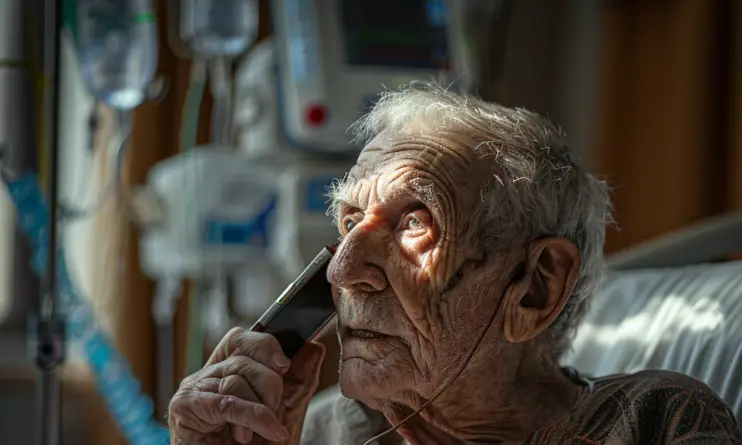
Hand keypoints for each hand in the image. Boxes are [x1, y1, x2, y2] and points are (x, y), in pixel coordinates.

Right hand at [168, 328, 325, 443]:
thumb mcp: (284, 413)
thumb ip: (298, 382)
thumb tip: (314, 348)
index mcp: (227, 372)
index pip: (243, 339)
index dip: (266, 346)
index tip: (284, 365)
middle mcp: (207, 376)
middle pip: (244, 356)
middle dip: (270, 383)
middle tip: (276, 412)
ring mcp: (194, 390)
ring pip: (236, 378)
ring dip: (261, 407)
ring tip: (264, 432)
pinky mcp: (186, 407)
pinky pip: (228, 402)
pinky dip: (254, 418)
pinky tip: (269, 431)